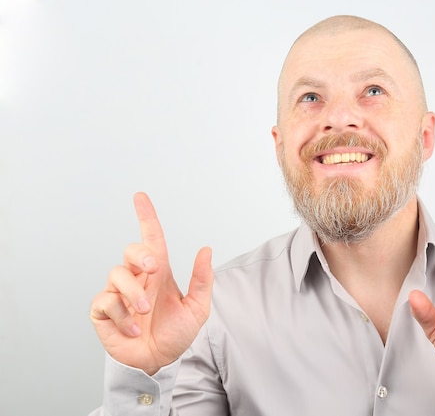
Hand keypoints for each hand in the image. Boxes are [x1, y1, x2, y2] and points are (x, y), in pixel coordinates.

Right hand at [90, 192, 213, 374]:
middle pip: (130, 250)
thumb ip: (202, 280)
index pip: (152, 239)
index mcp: (159, 273)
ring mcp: (118, 293)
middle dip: (140, 254)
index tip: (141, 197)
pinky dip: (122, 316)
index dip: (146, 217)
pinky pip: (105, 301)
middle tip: (154, 269)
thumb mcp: (196, 308)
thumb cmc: (175, 333)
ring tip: (146, 313)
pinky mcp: (103, 311)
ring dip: (134, 294)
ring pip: (117, 274)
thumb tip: (206, 250)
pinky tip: (133, 328)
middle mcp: (137, 278)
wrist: (158, 362)